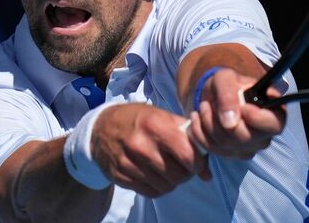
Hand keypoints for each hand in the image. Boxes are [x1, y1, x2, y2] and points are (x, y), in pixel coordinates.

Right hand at [91, 103, 210, 197]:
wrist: (101, 128)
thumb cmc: (138, 120)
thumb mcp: (161, 116)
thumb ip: (187, 137)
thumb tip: (207, 171)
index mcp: (155, 126)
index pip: (187, 154)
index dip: (198, 163)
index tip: (198, 163)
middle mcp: (141, 146)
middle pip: (178, 175)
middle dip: (186, 173)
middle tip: (184, 167)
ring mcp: (129, 163)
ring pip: (166, 186)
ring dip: (173, 181)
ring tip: (169, 169)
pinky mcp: (121, 177)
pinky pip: (151, 192)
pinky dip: (159, 187)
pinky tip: (156, 175)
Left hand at [186, 68, 285, 158]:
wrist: (215, 95)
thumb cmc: (227, 84)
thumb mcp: (226, 79)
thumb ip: (229, 95)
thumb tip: (230, 123)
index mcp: (274, 113)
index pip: (274, 125)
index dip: (256, 118)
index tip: (242, 106)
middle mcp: (264, 135)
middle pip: (244, 138)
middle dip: (220, 119)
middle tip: (209, 103)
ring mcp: (248, 147)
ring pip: (225, 144)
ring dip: (207, 123)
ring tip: (203, 106)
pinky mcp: (232, 154)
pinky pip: (212, 149)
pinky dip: (199, 132)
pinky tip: (198, 118)